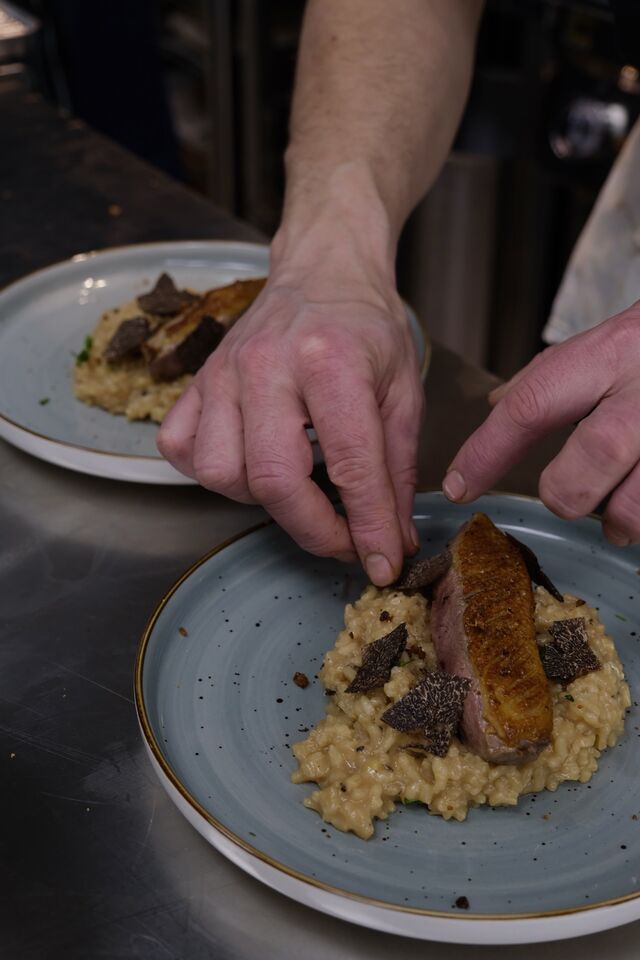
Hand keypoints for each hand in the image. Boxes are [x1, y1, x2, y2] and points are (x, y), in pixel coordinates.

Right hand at [157, 263, 423, 582]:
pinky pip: (182, 450)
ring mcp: (222, 374)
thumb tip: (394, 541)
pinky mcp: (196, 382)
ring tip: (296, 484)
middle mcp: (267, 366)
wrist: (322, 271)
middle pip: (274, 481)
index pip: (351, 464)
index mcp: (331, 361)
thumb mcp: (403, 393)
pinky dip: (213, 472)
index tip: (382, 563)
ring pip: (221, 474)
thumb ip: (397, 470)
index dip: (369, 528)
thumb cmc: (365, 328)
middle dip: (314, 530)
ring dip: (262, 500)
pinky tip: (249, 461)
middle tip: (343, 540)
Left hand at [442, 302, 639, 544]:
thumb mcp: (603, 341)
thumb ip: (548, 379)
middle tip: (566, 497)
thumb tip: (494, 407)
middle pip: (590, 462)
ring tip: (619, 520)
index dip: (487, 451)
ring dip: (622, 522)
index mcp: (607, 356)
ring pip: (637, 504)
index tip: (458, 486)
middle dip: (567, 492)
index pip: (531, 404)